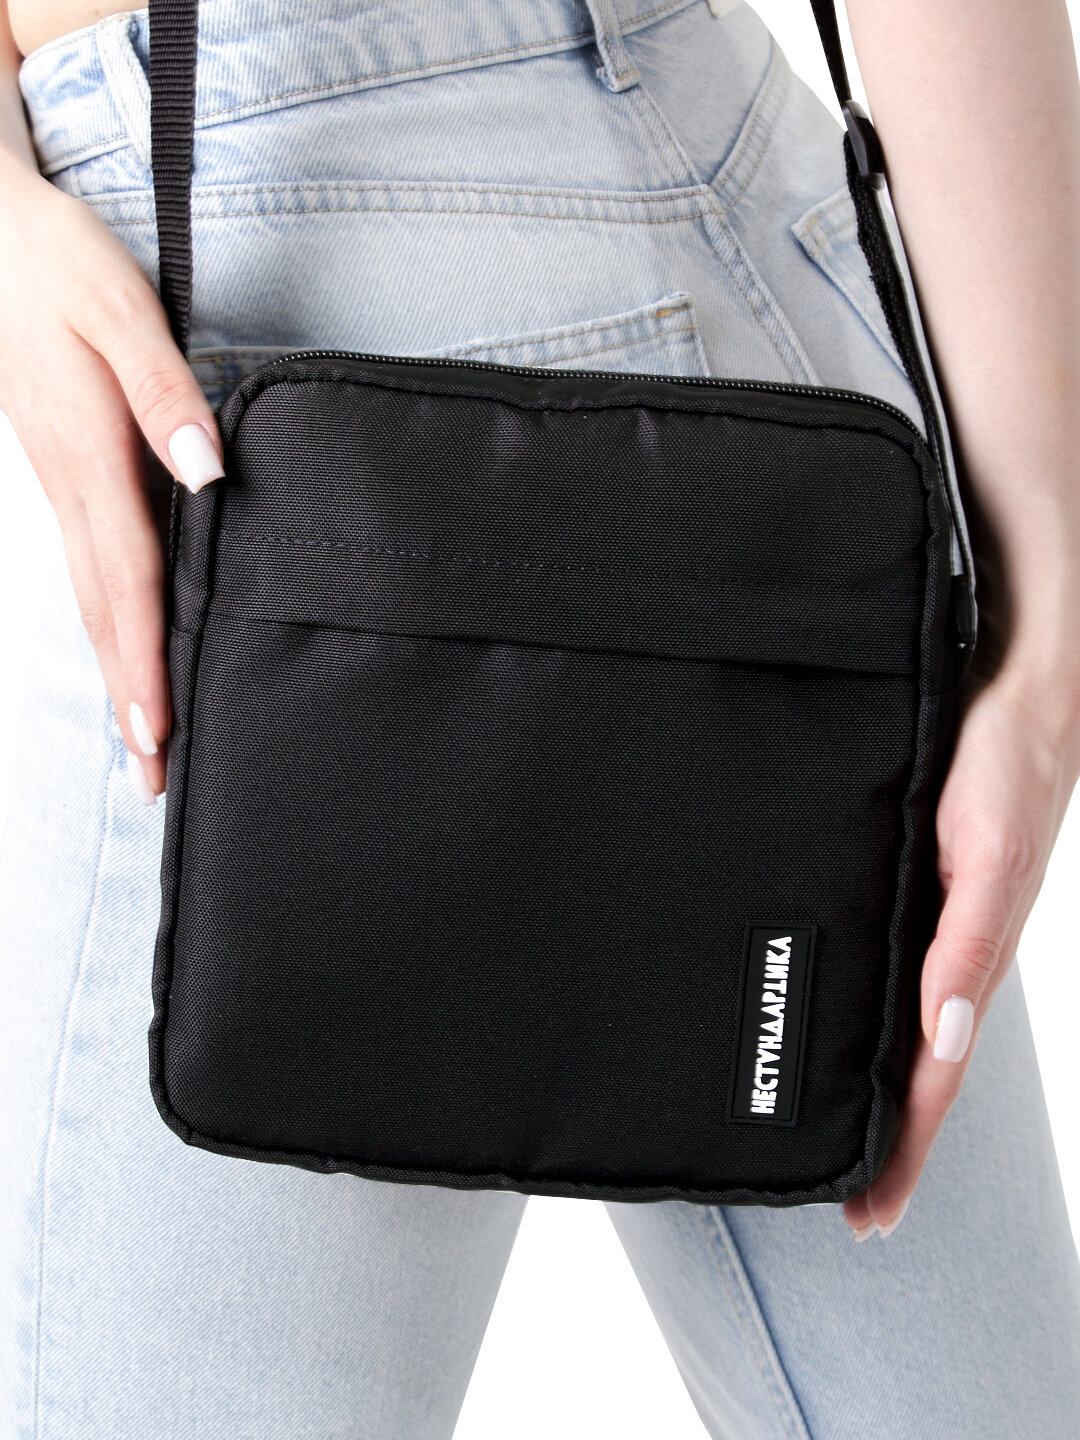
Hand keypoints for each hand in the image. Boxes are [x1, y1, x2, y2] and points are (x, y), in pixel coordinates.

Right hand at [0, 155, 224, 799]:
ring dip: (116, 673)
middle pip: (104, 614)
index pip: (126, 583)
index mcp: (88, 458)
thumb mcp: (122, 312)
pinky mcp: (63, 476)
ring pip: (90, 599)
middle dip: (129, 699)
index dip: (144, 661)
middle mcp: (69, 488)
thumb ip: (167, 394)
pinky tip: (122, 652)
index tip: (158, 732)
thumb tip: (209, 471)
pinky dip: (107, 625)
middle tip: (154, 780)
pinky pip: (87, 568)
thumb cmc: (61, 267)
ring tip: (143, 742)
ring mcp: (59, 486)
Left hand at [842, 662, 1079, 1239]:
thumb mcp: (988, 859)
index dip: (906, 1147)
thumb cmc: (1006, 770)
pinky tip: (853, 1040)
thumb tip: (947, 1038)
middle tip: (854, 1213)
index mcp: (969, 959)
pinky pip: (903, 978)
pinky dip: (879, 1027)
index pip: (934, 1076)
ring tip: (852, 1150)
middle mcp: (952, 956)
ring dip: (887, 1094)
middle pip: (920, 1069)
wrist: (1010, 697)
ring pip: (911, 1032)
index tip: (871, 1218)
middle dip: (893, 1142)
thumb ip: (967, 948)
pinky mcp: (926, 895)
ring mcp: (941, 930)